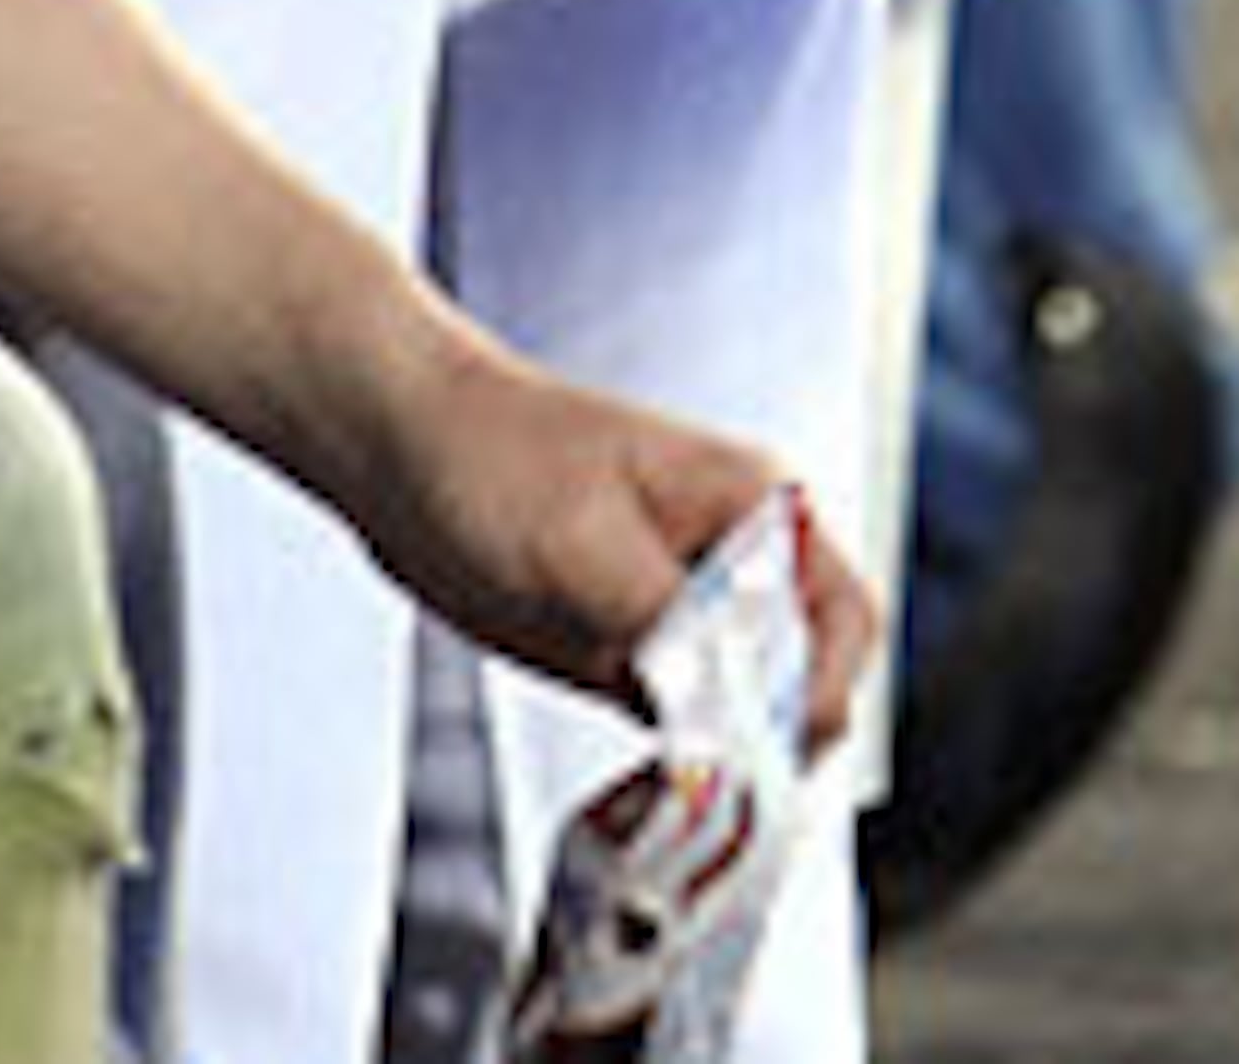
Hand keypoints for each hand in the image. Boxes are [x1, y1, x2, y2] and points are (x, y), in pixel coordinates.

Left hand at [335, 309, 871, 750]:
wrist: (395, 447)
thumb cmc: (489, 453)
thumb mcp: (581, 543)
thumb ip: (663, 628)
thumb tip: (722, 717)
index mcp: (752, 504)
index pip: (844, 616)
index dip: (820, 688)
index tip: (762, 742)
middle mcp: (734, 562)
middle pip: (807, 680)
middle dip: (771, 743)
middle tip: (706, 781)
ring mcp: (685, 612)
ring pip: (751, 717)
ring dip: (722, 767)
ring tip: (661, 790)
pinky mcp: (637, 654)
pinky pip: (689, 731)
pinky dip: (677, 770)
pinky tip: (636, 790)